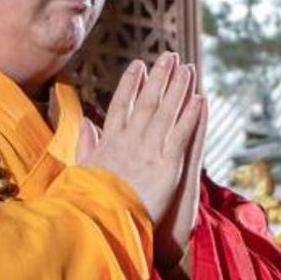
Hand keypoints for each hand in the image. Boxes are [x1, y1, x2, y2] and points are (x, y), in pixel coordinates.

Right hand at [78, 53, 204, 248]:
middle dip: (159, 78)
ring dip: (178, 89)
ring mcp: (149, 152)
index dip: (130, 84)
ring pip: (166, 113)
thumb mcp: (81, 170)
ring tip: (188, 68)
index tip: (138, 65)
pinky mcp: (167, 166)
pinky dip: (191, 116)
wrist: (100, 223)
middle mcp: (130, 142)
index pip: (121, 106)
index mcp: (109, 143)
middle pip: (147, 102)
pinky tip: (200, 99)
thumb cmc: (88, 202)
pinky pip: (182, 135)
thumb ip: (86, 145)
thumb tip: (85, 124)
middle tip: (169, 56)